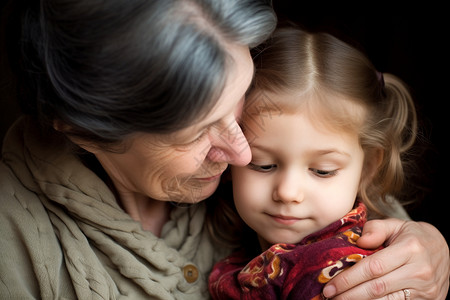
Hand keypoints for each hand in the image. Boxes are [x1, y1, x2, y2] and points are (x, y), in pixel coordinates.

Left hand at [322, 218, 449, 298]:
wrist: (443, 249)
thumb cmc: (412, 236)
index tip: (330, 285)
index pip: (373, 267)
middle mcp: (421, 270)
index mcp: (410, 248)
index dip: (349, 278)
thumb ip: (375, 229)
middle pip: (377, 287)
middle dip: (350, 294)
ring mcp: (427, 289)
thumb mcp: (395, 225)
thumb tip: (360, 241)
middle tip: (330, 296)